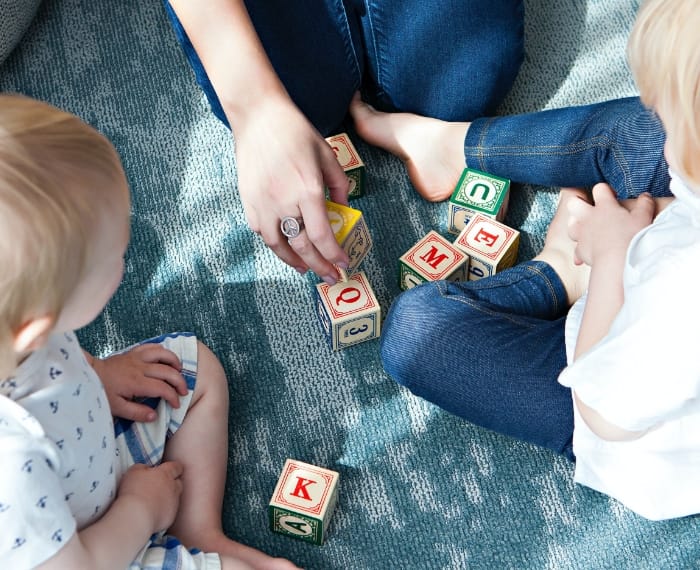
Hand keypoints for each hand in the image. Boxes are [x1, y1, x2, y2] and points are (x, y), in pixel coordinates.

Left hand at [92, 344, 187, 421]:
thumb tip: (155, 416)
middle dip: (180, 382)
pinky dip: (162, 351)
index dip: (173, 397)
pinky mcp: (133, 352)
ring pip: (163, 354)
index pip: (162, 388)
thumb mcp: (116, 408)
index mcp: (136, 383)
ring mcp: (137, 358)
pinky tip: (166, 358)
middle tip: (183, 391)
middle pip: (168, 371)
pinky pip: (152, 346)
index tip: (176, 405)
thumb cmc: (101, 392)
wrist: (88, 374)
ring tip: (179, 371)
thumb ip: (136, 413)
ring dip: (175, 362)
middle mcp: (140, 368)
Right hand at [117, 462, 183, 532]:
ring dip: (168, 498)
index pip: (176, 467)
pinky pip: (170, 512)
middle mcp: (173, 487)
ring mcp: (174, 503)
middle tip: (161, 485)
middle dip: (172, 483)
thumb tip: (145, 469)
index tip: (171, 469)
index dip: (174, 468)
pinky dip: (164, 511)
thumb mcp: (134, 471)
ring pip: (175, 498)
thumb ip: (143, 468)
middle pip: (178, 483)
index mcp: (166, 474)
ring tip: (155, 501)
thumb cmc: (134, 491)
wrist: (137, 515)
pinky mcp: (171, 517)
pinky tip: (153, 513)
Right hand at [234, 95, 350, 282]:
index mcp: (307, 190)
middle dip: (320, 266)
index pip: (322, 236)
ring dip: (294, 261)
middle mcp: (284, 202)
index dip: (334, 255)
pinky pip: (262, 232)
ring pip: (279, 246)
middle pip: (303, 247)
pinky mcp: (248, 201)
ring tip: (307, 268)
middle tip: (330, 277)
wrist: (258, 117)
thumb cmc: (296, 132)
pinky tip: (285, 246)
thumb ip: (339, 185)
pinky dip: (275, 244)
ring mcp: (263, 204)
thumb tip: (344, 210)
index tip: (343, 265)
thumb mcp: (327, 155)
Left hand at [567, 183, 654, 267]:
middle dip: (579, 203)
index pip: (599, 189)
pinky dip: (580, 251)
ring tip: (586, 229)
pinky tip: (586, 254)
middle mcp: (589, 217)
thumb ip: (644, 204)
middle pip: (573, 203)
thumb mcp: (643, 217)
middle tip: (590, 208)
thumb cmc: (631, 237)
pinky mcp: (580, 250)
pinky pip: (576, 249)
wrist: (617, 261)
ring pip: (570, 224)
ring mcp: (582, 233)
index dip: (605, 190)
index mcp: (604, 206)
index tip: (613, 196)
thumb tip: (645, 196)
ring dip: (576, 226)